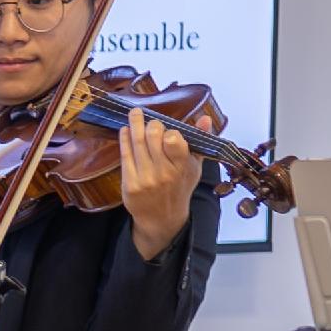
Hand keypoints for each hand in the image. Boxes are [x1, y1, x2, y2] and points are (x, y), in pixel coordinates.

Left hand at [118, 104, 198, 260]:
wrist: (162, 217)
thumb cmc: (179, 188)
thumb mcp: (194, 167)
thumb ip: (200, 141)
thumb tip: (206, 118)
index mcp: (181, 167)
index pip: (173, 139)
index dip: (169, 131)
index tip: (168, 132)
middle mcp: (163, 173)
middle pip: (152, 136)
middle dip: (151, 124)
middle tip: (150, 122)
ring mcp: (145, 178)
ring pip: (137, 143)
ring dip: (134, 124)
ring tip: (134, 113)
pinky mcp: (129, 184)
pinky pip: (125, 155)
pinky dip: (125, 139)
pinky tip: (125, 130)